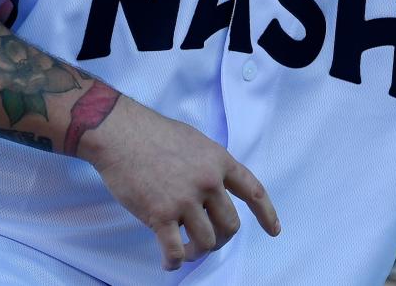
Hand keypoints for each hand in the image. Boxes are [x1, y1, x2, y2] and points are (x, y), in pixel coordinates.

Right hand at [79, 96, 280, 269]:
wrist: (121, 133)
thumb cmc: (153, 133)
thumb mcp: (194, 140)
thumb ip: (209, 164)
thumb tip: (214, 187)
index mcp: (218, 160)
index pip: (253, 191)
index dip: (266, 214)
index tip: (274, 230)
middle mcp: (207, 181)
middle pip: (230, 225)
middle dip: (221, 238)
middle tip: (207, 240)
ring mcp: (185, 199)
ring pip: (206, 242)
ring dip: (197, 252)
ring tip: (184, 249)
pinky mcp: (160, 215)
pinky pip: (175, 251)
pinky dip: (174, 262)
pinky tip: (169, 261)